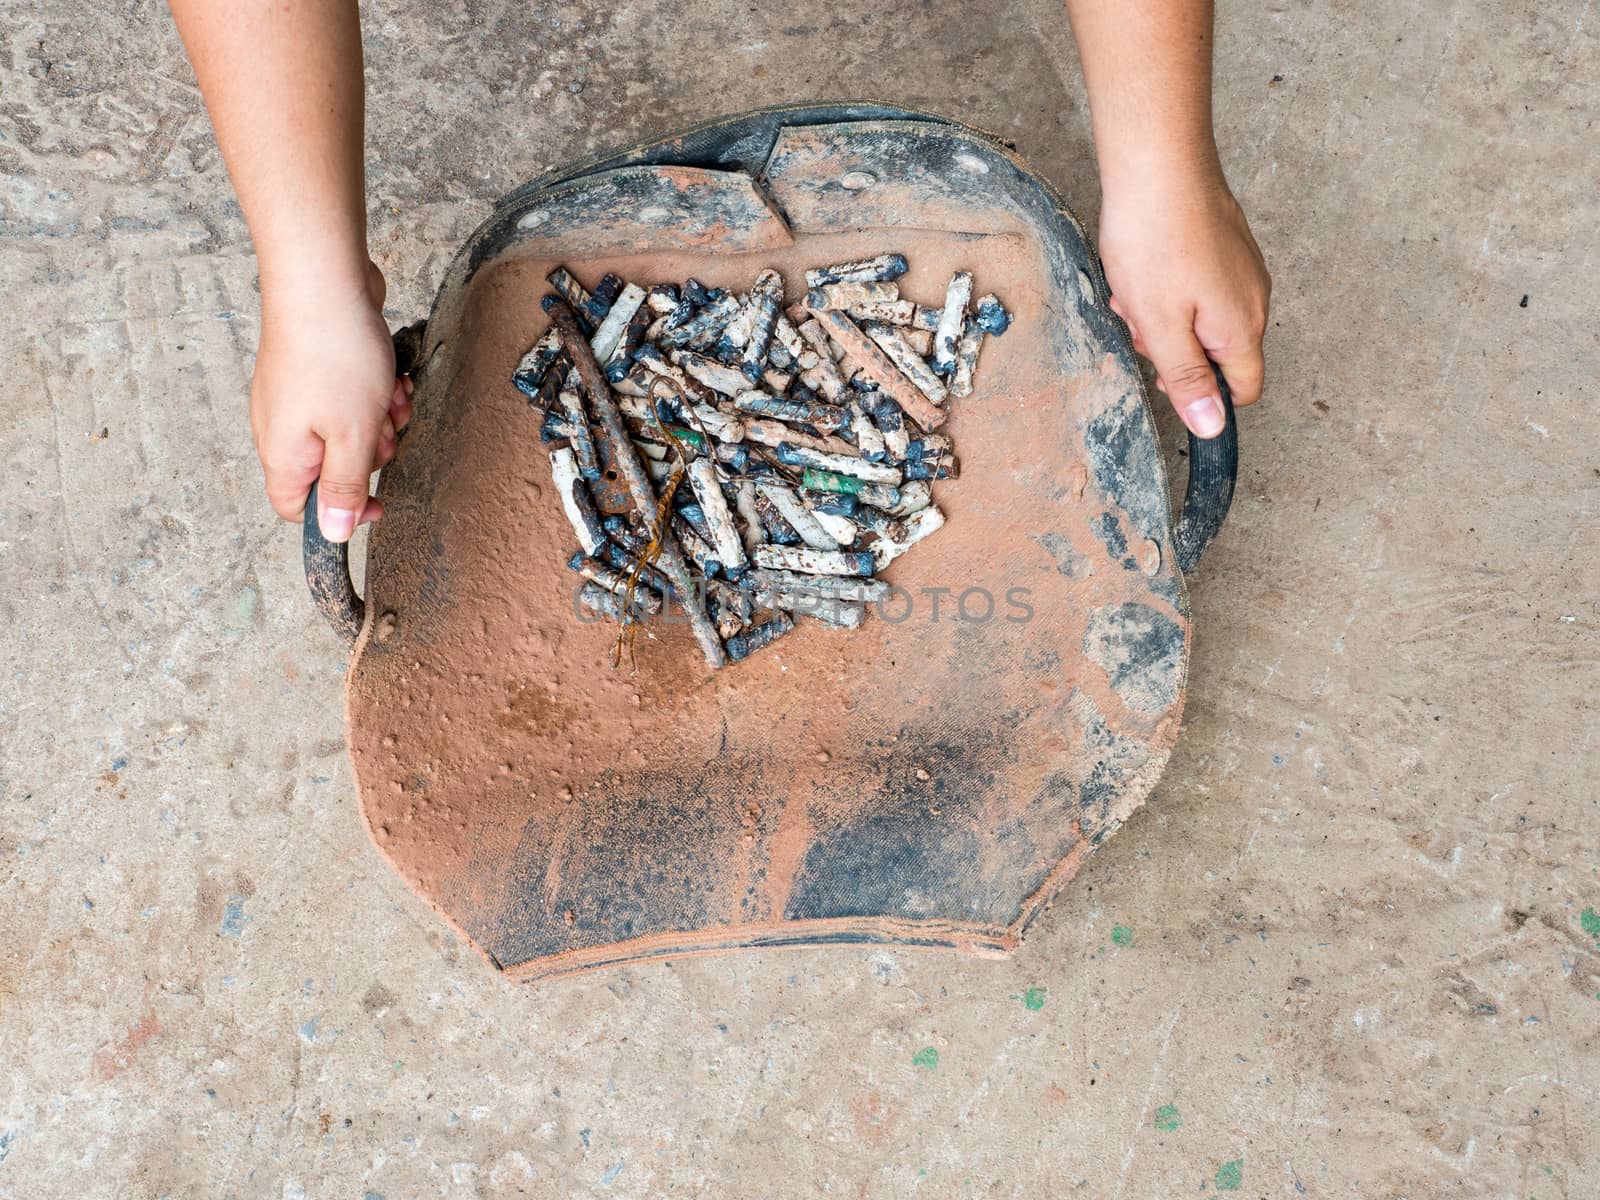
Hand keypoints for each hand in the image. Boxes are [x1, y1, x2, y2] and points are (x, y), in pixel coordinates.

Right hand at [249, 261, 410, 540]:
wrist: (322, 279)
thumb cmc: (334, 357)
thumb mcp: (352, 436)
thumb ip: (345, 488)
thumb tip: (335, 533)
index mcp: (282, 454)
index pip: (297, 509)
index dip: (338, 513)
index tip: (376, 501)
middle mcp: (281, 427)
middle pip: (333, 469)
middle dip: (371, 454)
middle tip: (385, 429)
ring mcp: (297, 396)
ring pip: (350, 430)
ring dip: (380, 419)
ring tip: (389, 394)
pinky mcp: (317, 369)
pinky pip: (352, 397)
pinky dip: (375, 391)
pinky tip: (388, 373)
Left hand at [1098, 171, 1269, 437]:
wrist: (1159, 162)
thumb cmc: (1156, 241)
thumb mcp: (1160, 327)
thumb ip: (1187, 380)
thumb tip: (1212, 428)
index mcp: (1241, 330)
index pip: (1243, 391)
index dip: (1204, 398)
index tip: (1165, 378)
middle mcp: (1253, 300)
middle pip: (1215, 354)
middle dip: (1170, 347)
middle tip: (1136, 320)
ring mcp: (1243, 268)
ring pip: (1200, 317)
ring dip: (1161, 314)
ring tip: (1132, 286)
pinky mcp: (1226, 244)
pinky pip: (1197, 285)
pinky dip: (1166, 285)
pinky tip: (1140, 264)